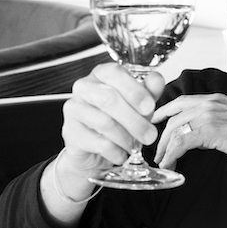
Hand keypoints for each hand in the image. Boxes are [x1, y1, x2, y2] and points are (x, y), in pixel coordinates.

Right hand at [58, 63, 163, 179]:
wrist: (95, 149)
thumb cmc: (119, 120)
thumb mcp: (139, 105)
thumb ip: (149, 91)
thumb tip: (156, 79)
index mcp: (102, 75)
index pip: (115, 73)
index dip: (135, 91)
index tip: (149, 107)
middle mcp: (84, 87)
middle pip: (109, 99)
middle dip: (134, 120)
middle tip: (150, 135)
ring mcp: (74, 109)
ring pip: (104, 122)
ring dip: (126, 138)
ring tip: (135, 146)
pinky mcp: (70, 132)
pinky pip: (98, 142)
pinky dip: (116, 151)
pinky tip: (121, 154)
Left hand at [152, 93, 226, 170]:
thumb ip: (215, 122)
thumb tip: (200, 136)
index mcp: (214, 98)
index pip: (180, 102)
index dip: (163, 112)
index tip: (153, 122)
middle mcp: (208, 103)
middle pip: (173, 118)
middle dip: (160, 136)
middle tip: (156, 151)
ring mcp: (207, 115)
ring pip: (174, 130)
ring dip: (164, 148)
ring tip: (162, 161)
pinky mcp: (208, 130)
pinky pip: (181, 142)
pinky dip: (171, 155)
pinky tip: (170, 164)